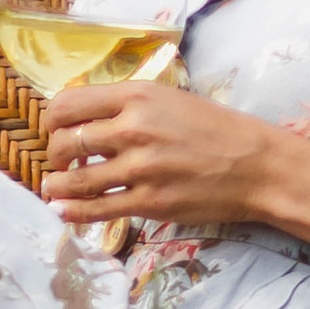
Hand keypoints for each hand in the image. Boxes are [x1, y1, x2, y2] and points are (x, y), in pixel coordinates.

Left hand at [41, 78, 274, 229]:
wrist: (258, 166)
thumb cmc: (215, 129)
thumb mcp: (169, 99)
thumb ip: (127, 105)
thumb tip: (83, 118)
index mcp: (137, 96)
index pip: (68, 104)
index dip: (52, 120)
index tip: (55, 130)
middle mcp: (134, 129)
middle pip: (66, 142)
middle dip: (55, 154)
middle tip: (61, 161)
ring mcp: (141, 169)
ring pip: (75, 180)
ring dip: (56, 184)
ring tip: (54, 186)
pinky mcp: (150, 203)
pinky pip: (96, 209)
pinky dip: (71, 211)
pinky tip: (62, 210)